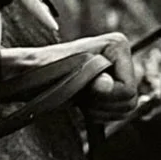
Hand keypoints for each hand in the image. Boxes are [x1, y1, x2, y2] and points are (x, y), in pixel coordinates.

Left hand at [0, 30, 141, 113]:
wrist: (31, 76)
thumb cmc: (46, 69)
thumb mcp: (71, 72)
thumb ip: (92, 78)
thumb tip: (106, 84)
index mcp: (118, 45)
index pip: (129, 88)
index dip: (107, 95)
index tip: (86, 86)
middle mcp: (121, 58)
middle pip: (129, 100)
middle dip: (103, 104)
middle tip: (82, 95)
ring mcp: (116, 74)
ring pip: (124, 109)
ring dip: (100, 110)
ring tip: (81, 98)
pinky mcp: (108, 89)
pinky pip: (116, 112)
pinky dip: (99, 114)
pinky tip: (84, 105)